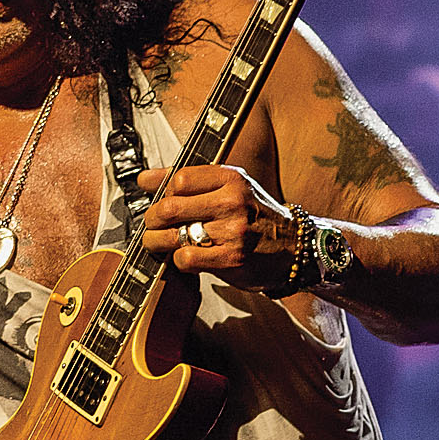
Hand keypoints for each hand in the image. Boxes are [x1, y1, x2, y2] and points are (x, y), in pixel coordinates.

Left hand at [136, 165, 299, 291]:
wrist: (294, 248)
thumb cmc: (255, 216)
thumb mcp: (230, 187)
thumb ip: (189, 180)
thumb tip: (144, 178)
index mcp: (231, 178)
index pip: (179, 179)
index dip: (163, 193)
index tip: (161, 201)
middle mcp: (233, 201)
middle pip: (170, 207)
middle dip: (152, 220)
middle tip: (153, 226)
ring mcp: (233, 231)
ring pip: (173, 235)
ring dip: (157, 242)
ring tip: (160, 243)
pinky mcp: (231, 259)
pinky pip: (185, 259)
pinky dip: (177, 261)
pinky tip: (185, 258)